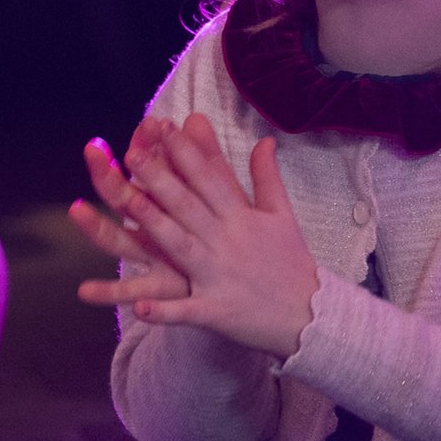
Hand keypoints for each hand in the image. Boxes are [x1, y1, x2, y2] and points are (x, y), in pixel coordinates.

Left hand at [81, 113, 317, 355]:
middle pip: (188, 205)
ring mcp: (219, 276)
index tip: (165, 127)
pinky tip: (138, 308)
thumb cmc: (292, 261)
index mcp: (241, 218)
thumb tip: (265, 140)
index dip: (187, 152)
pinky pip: (185, 311)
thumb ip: (267, 177)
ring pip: (180, 247)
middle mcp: (227, 242)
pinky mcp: (215, 311)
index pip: (210, 178)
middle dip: (160, 178)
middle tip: (132, 154)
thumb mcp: (282, 215)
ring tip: (129, 204)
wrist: (311, 314)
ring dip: (155, 225)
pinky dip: (163, 312)